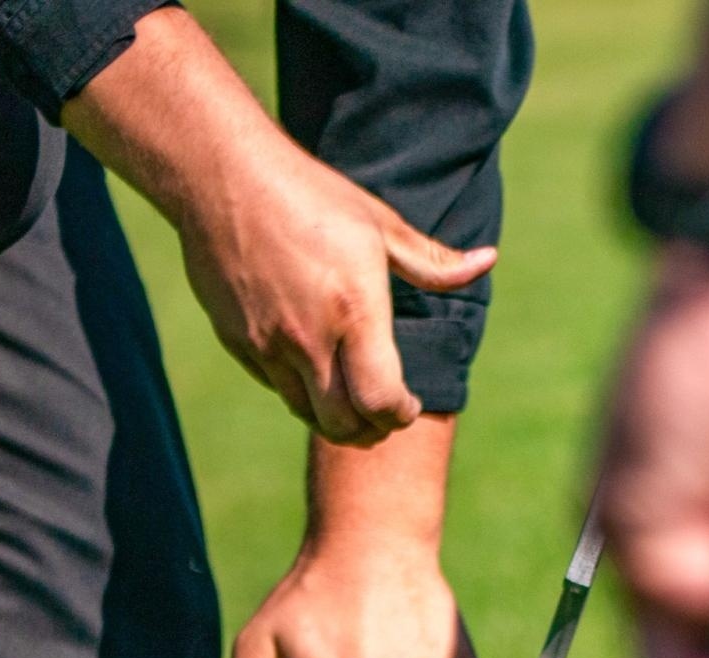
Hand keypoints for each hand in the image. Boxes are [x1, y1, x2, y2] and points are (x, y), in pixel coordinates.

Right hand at [178, 144, 495, 444]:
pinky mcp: (238, 341)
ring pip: (308, 413)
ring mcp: (268, 343)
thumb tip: (488, 261)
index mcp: (354, 311)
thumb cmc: (311, 195)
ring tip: (354, 399)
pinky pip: (277, 387)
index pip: (380, 401)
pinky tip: (316, 369)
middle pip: (344, 425)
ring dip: (337, 417)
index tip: (410, 405)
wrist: (220, 176)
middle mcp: (309, 337)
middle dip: (373, 429)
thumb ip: (434, 261)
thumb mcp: (381, 224)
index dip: (401, 415)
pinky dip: (302, 391)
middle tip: (385, 414)